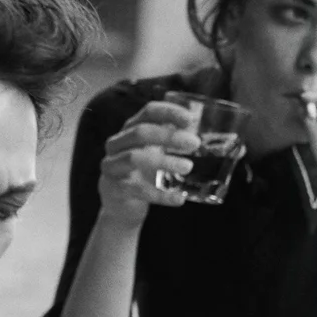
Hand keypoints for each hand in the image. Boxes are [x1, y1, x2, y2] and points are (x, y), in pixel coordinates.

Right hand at [95, 101, 203, 227]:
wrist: (121, 204)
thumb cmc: (143, 171)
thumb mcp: (156, 151)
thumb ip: (174, 140)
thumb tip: (205, 130)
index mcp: (130, 129)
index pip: (148, 112)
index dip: (169, 112)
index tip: (191, 119)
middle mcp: (117, 144)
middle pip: (140, 132)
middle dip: (169, 136)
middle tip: (195, 143)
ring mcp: (112, 166)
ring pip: (134, 158)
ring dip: (164, 161)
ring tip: (188, 167)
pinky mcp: (113, 189)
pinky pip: (137, 190)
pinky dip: (161, 194)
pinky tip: (179, 198)